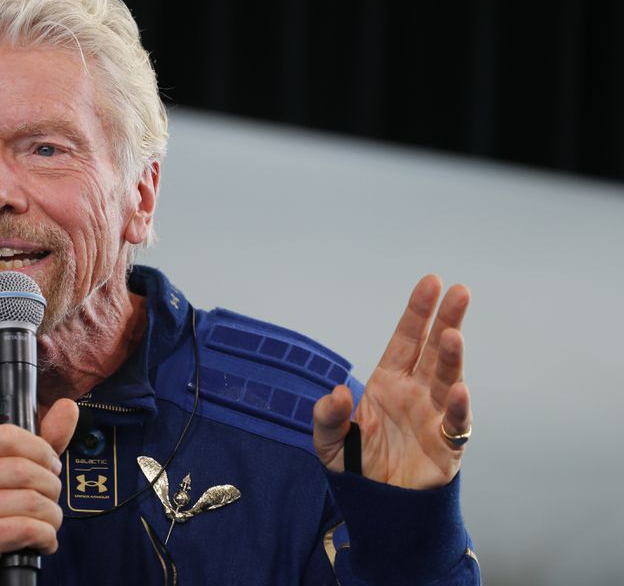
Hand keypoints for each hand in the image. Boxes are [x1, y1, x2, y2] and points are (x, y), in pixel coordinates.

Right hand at [0, 398, 78, 582]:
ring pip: (31, 502)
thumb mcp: (14, 467)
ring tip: (46, 523)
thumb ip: (44, 439)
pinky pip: (27, 529)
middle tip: (49, 500)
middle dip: (51, 488)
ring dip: (51, 516)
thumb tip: (68, 407)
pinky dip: (46, 537)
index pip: (9, 437)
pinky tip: (41, 541)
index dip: (41, 450)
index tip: (50, 466)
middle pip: (24, 470)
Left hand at [313, 275, 471, 489]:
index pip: (406, 340)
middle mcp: (416, 393)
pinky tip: (460, 391)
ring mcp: (434, 417)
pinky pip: (456, 425)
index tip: (431, 282)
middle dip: (447, 320)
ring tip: (453, 335)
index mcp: (389, 382)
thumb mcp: (327, 441)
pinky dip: (460, 409)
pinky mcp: (447, 447)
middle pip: (434, 351)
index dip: (418, 312)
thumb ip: (327, 416)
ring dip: (451, 359)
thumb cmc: (357, 466)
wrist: (377, 506)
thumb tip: (339, 392)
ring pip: (449, 381)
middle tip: (460, 292)